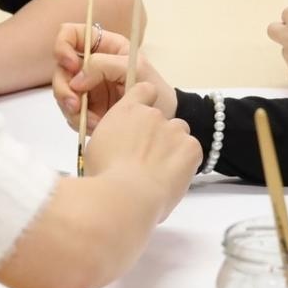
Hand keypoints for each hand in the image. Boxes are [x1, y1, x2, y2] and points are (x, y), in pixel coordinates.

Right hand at [53, 22, 176, 129]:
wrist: (161, 117)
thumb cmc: (153, 86)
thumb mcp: (135, 69)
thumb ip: (105, 66)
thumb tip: (76, 81)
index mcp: (102, 46)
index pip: (70, 34)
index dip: (63, 47)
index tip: (72, 66)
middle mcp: (89, 64)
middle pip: (60, 68)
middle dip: (63, 88)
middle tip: (75, 104)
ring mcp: (86, 86)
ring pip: (62, 93)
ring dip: (72, 109)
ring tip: (92, 121)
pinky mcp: (86, 107)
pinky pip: (70, 113)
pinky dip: (79, 121)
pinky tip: (97, 126)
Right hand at [81, 83, 200, 215]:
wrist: (124, 197)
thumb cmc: (103, 178)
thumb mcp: (95, 149)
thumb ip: (112, 138)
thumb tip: (117, 148)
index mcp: (127, 111)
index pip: (144, 90)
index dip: (148, 101)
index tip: (145, 118)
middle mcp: (152, 115)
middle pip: (163, 119)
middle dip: (158, 135)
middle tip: (147, 160)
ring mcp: (173, 129)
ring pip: (179, 134)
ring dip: (173, 148)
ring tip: (160, 171)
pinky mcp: (190, 147)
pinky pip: (192, 151)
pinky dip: (186, 163)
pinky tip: (171, 177)